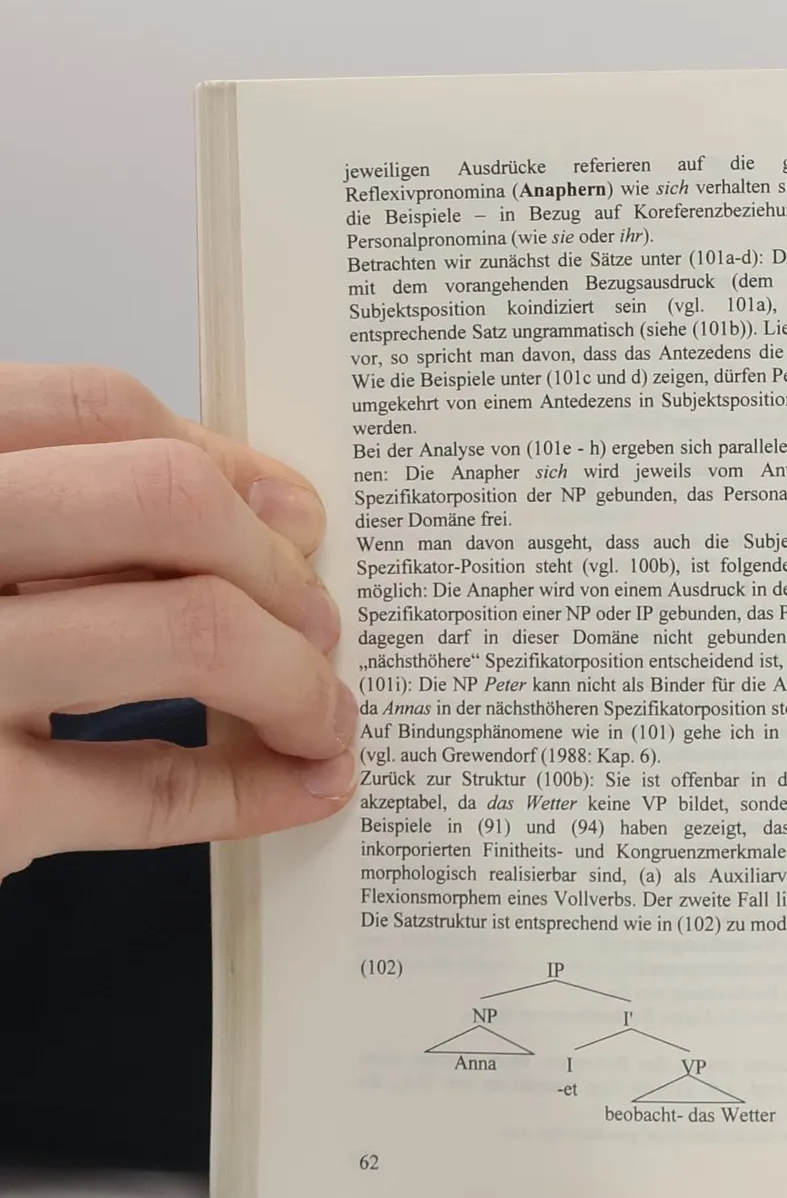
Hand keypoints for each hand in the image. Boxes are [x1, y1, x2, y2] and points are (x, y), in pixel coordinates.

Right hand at [0, 364, 355, 874]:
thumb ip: (52, 508)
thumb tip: (264, 499)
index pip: (94, 408)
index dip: (225, 462)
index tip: (290, 515)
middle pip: (163, 500)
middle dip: (276, 564)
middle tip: (317, 619)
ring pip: (188, 635)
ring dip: (296, 676)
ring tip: (322, 708)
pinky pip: (154, 789)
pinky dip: (259, 787)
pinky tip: (307, 782)